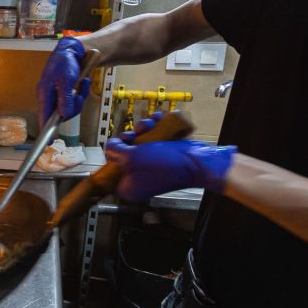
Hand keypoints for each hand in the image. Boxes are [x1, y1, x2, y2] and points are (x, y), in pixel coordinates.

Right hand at [37, 37, 91, 127]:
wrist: (74, 50)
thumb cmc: (66, 62)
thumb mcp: (66, 80)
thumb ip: (65, 98)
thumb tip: (63, 115)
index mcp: (44, 93)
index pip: (43, 116)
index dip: (46, 130)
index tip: (49, 142)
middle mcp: (48, 96)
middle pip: (61, 114)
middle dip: (74, 106)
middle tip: (79, 93)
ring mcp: (57, 95)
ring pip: (70, 108)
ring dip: (80, 97)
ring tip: (82, 83)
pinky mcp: (65, 94)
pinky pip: (74, 101)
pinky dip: (81, 93)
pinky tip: (83, 82)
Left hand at [105, 113, 235, 201]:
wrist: (197, 161)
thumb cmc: (164, 164)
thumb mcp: (131, 158)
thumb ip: (115, 152)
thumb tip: (111, 146)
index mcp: (128, 188)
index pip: (110, 170)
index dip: (113, 154)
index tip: (120, 144)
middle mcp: (138, 179)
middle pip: (124, 154)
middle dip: (131, 136)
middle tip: (137, 132)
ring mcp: (150, 168)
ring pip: (138, 143)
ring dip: (144, 129)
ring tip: (152, 122)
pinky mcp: (162, 157)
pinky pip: (152, 141)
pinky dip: (154, 129)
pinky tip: (158, 119)